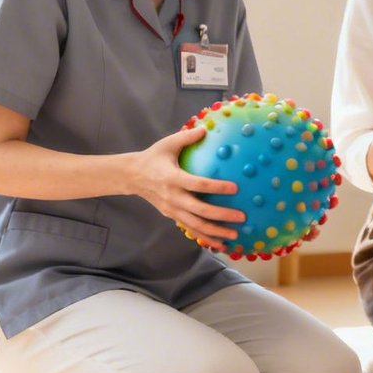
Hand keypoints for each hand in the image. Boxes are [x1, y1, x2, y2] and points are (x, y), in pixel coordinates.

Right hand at [129, 127, 244, 249]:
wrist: (131, 176)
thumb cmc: (153, 157)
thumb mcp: (167, 144)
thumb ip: (187, 137)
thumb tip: (206, 129)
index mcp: (173, 178)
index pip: (198, 185)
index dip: (217, 187)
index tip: (236, 188)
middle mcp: (172, 197)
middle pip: (200, 211)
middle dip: (222, 216)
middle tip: (242, 217)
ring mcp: (171, 209)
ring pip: (195, 225)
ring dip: (215, 232)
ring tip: (235, 236)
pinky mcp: (171, 216)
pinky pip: (189, 229)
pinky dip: (204, 238)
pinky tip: (220, 244)